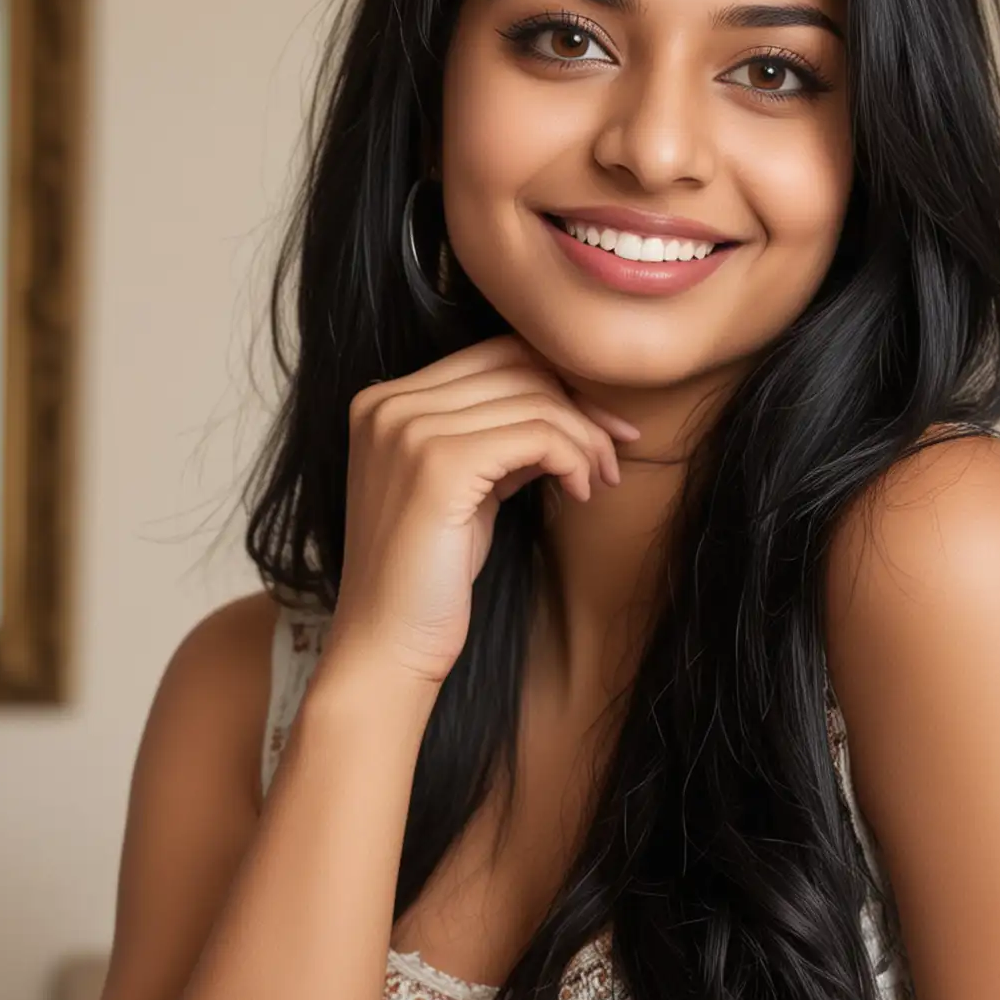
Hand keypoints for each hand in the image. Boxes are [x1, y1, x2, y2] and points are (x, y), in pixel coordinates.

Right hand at [326, 333, 639, 682]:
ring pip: (536, 400)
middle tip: (614, 454)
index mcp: (385, 401)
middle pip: (518, 367)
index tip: (602, 425)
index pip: (494, 356)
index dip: (558, 381)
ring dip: (585, 439)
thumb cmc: (431, 574)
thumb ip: (499, 437)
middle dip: (581, 407)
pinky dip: (573, 458)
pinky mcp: (438, 464)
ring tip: (598, 481)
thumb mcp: (466, 486)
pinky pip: (538, 435)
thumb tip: (568, 408)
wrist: (388, 644)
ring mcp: (409, 430)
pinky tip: (580, 493)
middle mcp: (389, 403)